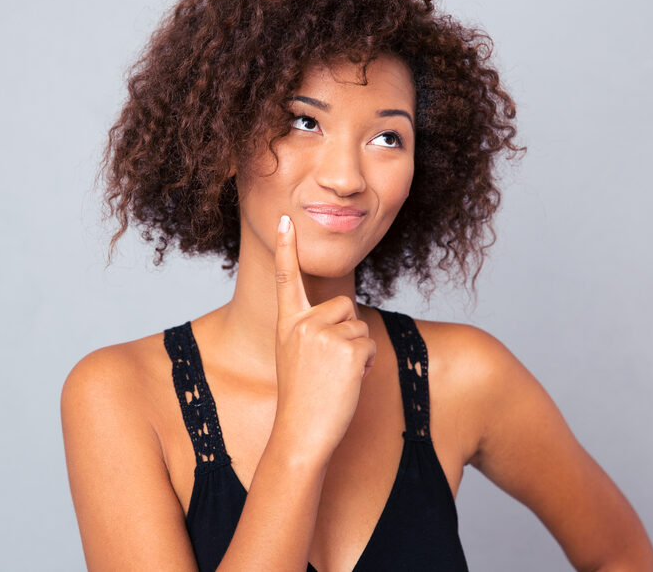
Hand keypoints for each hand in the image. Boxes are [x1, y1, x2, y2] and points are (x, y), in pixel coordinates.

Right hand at [271, 214, 376, 457]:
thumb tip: (342, 317)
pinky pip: (369, 344)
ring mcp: (325, 335)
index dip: (285, 248)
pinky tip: (347, 382)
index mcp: (287, 324)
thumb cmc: (302, 399)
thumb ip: (309, 331)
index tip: (283, 220)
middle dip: (347, 332)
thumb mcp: (294, 356)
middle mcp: (303, 324)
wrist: (301, 433)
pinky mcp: (348, 349)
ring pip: (359, 327)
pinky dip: (366, 364)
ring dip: (357, 352)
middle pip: (344, 306)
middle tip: (329, 366)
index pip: (285, 278)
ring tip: (335, 377)